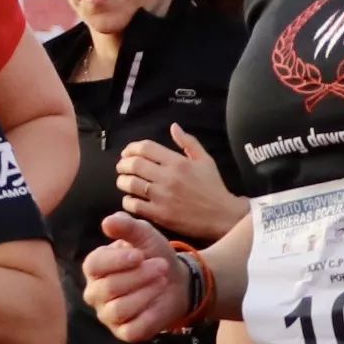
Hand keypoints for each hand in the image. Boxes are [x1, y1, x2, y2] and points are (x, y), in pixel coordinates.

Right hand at [81, 212, 195, 342]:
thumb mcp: (144, 236)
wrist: (176, 281)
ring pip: (119, 309)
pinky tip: (158, 302)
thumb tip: (108, 222)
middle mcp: (95, 293)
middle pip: (108, 288)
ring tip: (162, 280)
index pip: (94, 265)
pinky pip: (131, 329)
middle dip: (138, 276)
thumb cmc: (153, 256)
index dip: (117, 261)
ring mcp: (108, 315)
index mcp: (95, 268)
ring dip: (145, 293)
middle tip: (161, 266)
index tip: (140, 255)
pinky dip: (148, 314)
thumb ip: (127, 227)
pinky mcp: (124, 332)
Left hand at [116, 126, 240, 240]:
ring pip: (130, 184)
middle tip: (121, 167)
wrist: (222, 217)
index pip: (146, 148)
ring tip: (124, 181)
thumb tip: (174, 127)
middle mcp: (168, 177)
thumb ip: (188, 142)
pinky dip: (127, 201)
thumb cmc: (214, 188)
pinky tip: (130, 199)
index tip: (127, 153)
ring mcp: (162, 196)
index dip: (131, 148)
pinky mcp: (159, 215)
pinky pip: (134, 205)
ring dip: (122, 181)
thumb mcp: (205, 160)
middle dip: (122, 164)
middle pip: (134, 165)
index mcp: (178, 162)